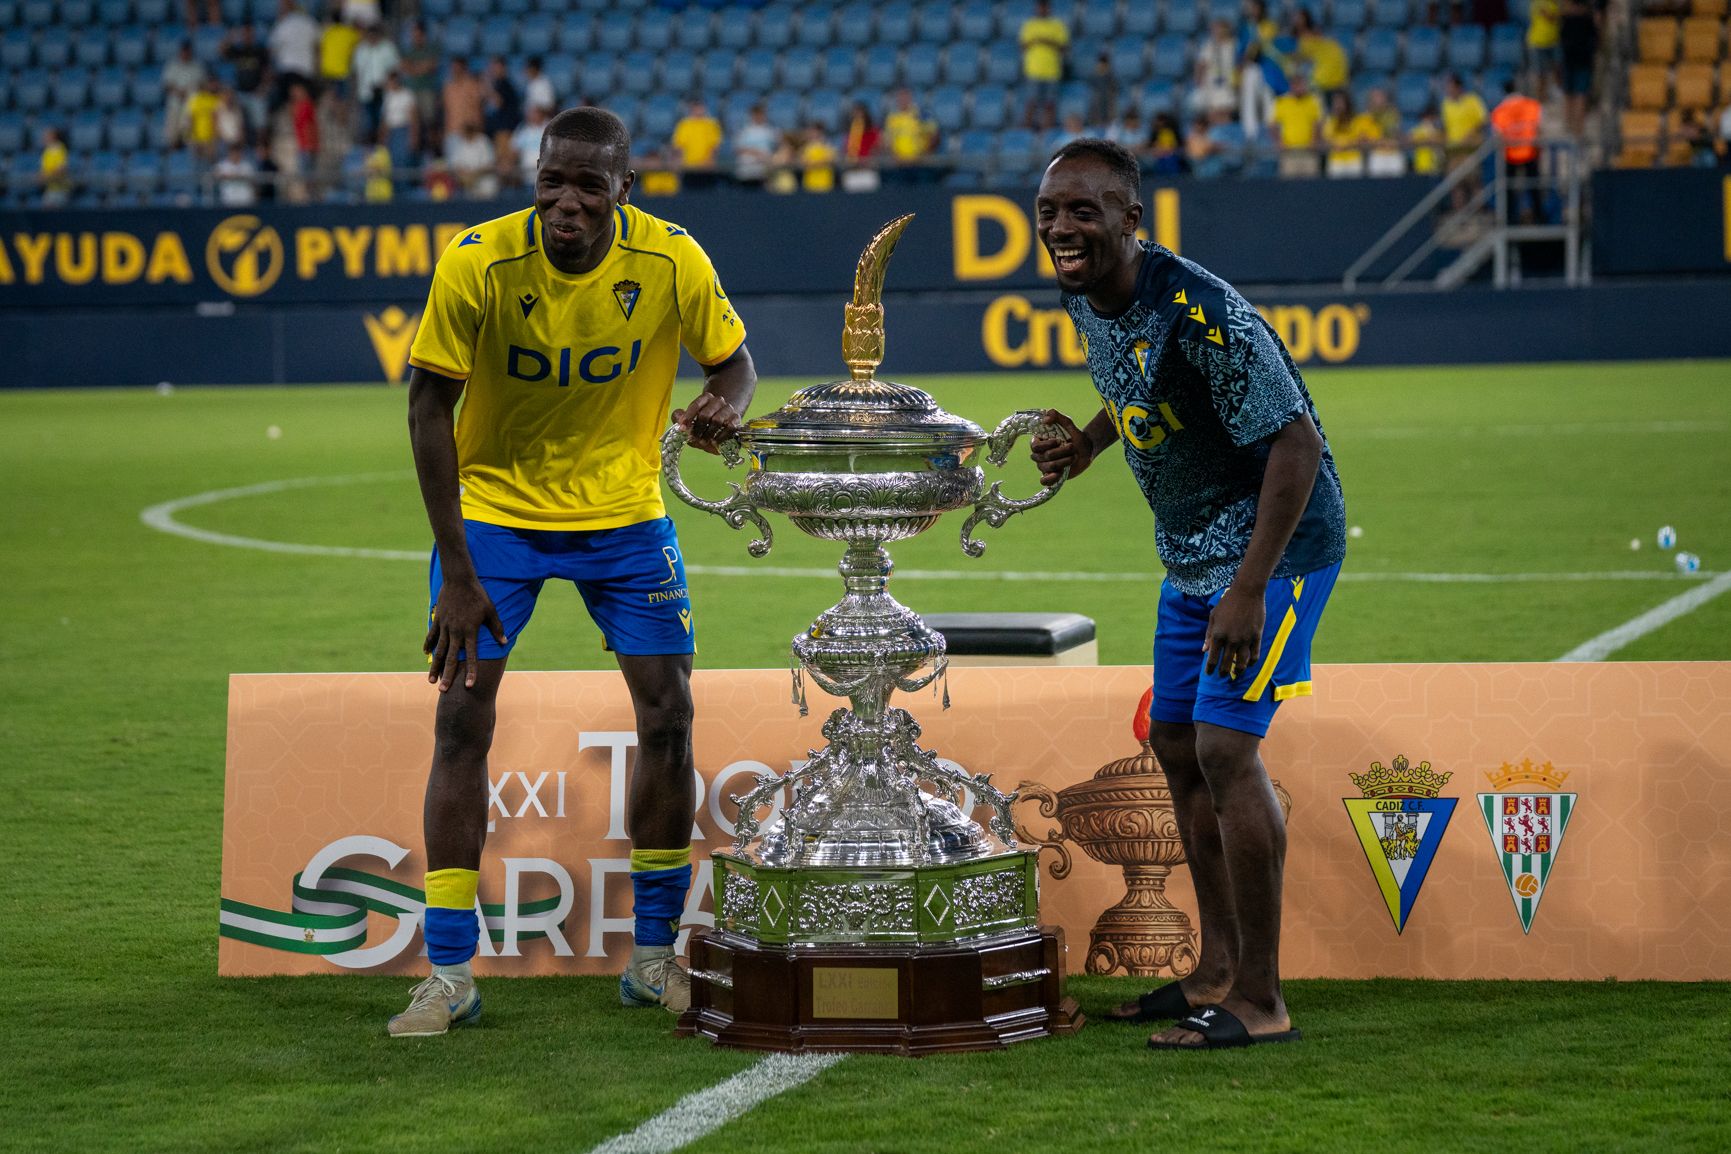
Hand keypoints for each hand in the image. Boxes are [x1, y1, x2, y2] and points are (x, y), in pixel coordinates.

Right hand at [424, 576, 506, 691]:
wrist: (459, 579)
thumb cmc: (478, 594)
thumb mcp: (491, 610)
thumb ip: (496, 628)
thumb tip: (504, 642)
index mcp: (470, 631)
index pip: (471, 656)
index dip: (470, 671)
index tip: (469, 686)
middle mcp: (456, 632)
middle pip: (450, 658)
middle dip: (447, 675)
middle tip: (443, 691)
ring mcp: (445, 626)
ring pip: (438, 651)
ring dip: (435, 666)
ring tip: (431, 680)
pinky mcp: (438, 620)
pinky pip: (432, 636)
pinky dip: (428, 645)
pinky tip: (426, 655)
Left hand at [673, 393, 741, 453]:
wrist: (722, 425)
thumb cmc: (702, 423)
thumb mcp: (689, 419)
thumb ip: (678, 417)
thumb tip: (678, 419)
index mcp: (706, 398)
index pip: (696, 405)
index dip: (688, 417)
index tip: (682, 428)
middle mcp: (718, 401)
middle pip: (705, 414)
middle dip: (697, 428)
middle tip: (693, 438)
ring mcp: (728, 409)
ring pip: (717, 421)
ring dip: (708, 433)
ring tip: (703, 441)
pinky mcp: (736, 419)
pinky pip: (730, 427)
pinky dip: (721, 436)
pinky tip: (715, 442)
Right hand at [1030, 409, 1092, 485]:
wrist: (1086, 450)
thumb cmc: (1076, 436)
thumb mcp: (1069, 424)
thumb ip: (1058, 417)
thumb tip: (1045, 418)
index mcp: (1040, 442)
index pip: (1035, 447)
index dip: (1046, 445)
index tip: (1058, 440)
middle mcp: (1040, 455)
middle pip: (1042, 457)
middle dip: (1059, 453)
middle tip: (1071, 447)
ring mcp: (1045, 466)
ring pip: (1046, 467)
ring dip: (1062, 462)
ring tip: (1073, 457)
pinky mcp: (1052, 476)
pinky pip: (1044, 481)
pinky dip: (1049, 479)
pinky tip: (1059, 474)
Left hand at [1204, 583, 1265, 681]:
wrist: (1247, 592)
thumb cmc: (1227, 603)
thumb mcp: (1213, 617)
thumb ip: (1208, 635)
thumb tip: (1204, 650)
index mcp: (1218, 635)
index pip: (1213, 658)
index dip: (1210, 668)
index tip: (1209, 673)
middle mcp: (1231, 640)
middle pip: (1227, 663)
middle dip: (1223, 672)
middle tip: (1222, 676)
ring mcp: (1245, 639)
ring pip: (1242, 663)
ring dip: (1239, 671)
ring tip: (1236, 673)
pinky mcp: (1257, 636)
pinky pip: (1255, 655)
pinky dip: (1252, 663)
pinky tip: (1249, 665)